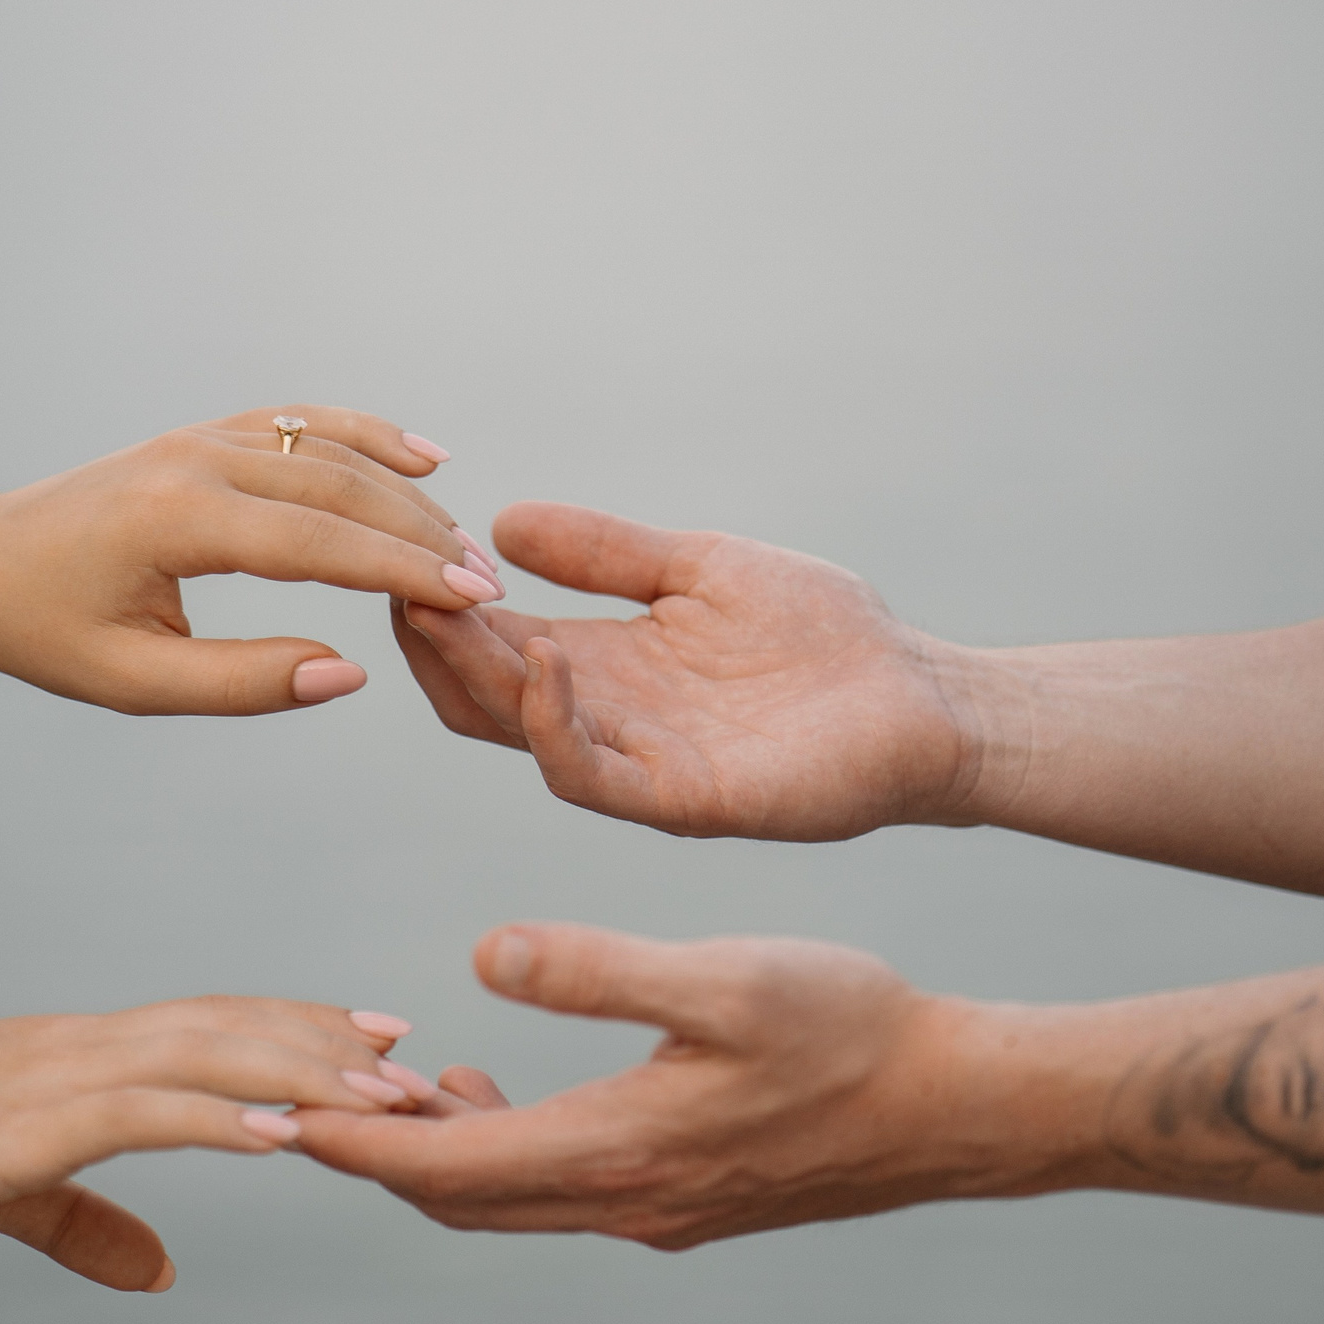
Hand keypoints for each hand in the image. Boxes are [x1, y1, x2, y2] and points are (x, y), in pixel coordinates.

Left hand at [0, 406, 502, 715]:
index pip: (316, 542)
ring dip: (403, 494)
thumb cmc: (46, 631)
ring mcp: (200, 436)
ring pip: (327, 449)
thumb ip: (243, 683)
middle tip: (488, 586)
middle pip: (338, 486)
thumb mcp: (134, 683)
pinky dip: (365, 435)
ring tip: (465, 543)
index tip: (472, 599)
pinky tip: (423, 460)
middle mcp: (194, 459)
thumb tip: (347, 673)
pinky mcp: (204, 434)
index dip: (401, 571)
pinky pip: (300, 424)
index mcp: (174, 519)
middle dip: (421, 537)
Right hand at [0, 996, 416, 1289]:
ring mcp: (66, 1074)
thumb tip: (160, 1274)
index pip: (214, 1022)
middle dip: (328, 1043)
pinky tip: (283, 1133)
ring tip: (380, 1097)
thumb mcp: (9, 1188)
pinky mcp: (37, 1119)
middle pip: (233, 1027)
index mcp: (85, 1051)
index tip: (375, 1033)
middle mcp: (90, 1045)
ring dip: (302, 1074)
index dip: (298, 1025)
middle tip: (415, 1062)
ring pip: (208, 1057)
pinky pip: (148, 1111)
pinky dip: (222, 1118)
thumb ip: (88, 1226)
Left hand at [292, 924, 1049, 1248]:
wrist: (957, 1106)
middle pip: (458, 1200)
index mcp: (616, 1151)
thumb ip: (598, 969)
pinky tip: (490, 1085)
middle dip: (373, 1154)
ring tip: (387, 1081)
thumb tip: (482, 957)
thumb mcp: (722, 979)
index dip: (349, 1145)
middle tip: (299, 1099)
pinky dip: (499, 1148)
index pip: (443, 1170)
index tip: (270, 1116)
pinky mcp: (684, 1199)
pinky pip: (556, 1189)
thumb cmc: (851, 1030)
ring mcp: (656, 1210)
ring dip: (436, 1150)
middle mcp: (623, 1201)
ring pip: (507, 1198)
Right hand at [393, 502, 986, 838]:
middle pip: (477, 695)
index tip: (407, 541)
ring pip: (517, 734)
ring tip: (450, 607)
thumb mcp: (698, 568)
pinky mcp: (682, 802)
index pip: (486, 645)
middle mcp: (604, 723)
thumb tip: (502, 520)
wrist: (922, 695)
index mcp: (601, 668)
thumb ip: (608, 553)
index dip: (442, 600)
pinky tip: (543, 657)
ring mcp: (638, 768)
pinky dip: (552, 722)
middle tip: (401, 575)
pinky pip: (591, 775)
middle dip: (434, 638)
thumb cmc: (823, 635)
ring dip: (475, 672)